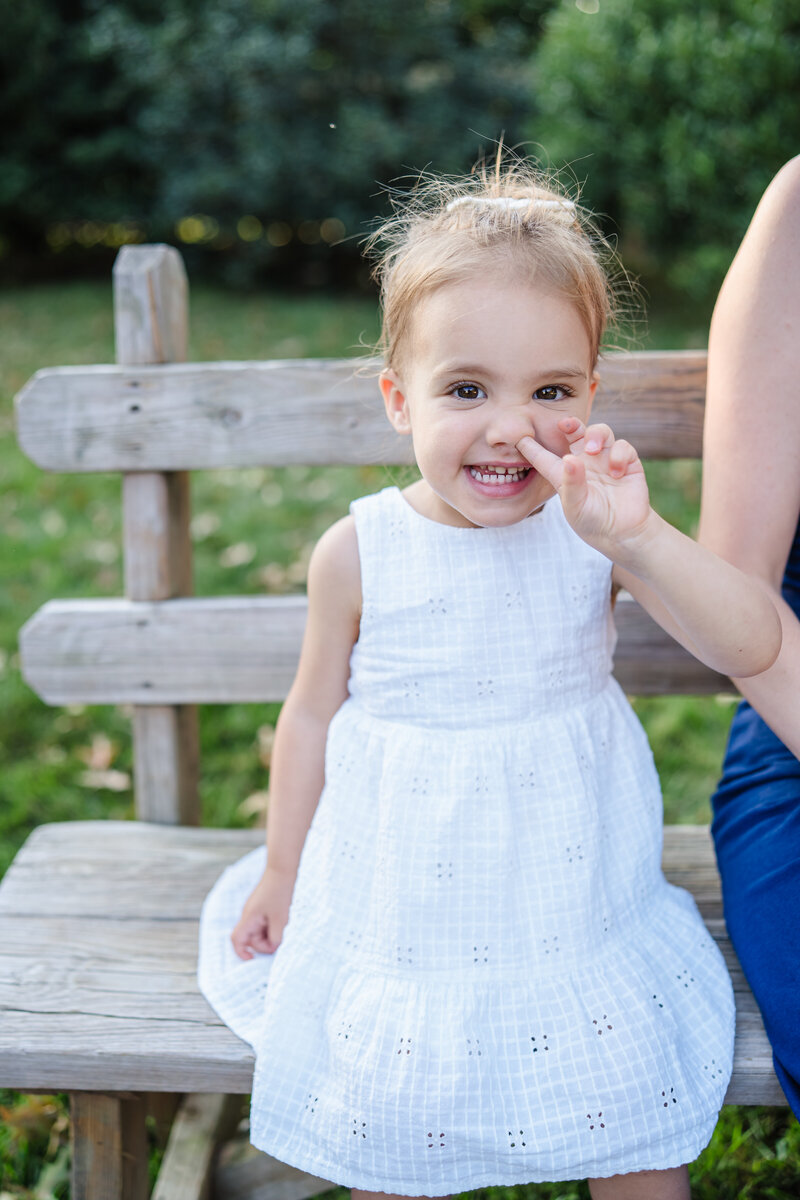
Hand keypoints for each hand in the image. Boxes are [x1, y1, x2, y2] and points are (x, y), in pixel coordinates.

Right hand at [230, 866, 294, 960]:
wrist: (285, 867)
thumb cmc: (282, 891)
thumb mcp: (281, 919)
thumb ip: (276, 938)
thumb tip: (274, 947)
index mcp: (249, 917)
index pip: (237, 940)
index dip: (242, 953)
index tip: (253, 959)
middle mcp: (250, 914)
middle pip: (252, 938)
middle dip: (265, 944)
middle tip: (282, 940)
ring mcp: (257, 909)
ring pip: (261, 930)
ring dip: (272, 934)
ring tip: (286, 927)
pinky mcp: (265, 905)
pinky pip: (267, 922)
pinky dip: (275, 925)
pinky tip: (286, 920)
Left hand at [517, 418, 652, 560]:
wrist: (623, 533)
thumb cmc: (592, 522)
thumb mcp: (575, 506)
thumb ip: (571, 483)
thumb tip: (569, 458)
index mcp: (564, 474)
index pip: (543, 457)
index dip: (530, 447)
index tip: (518, 436)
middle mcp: (584, 462)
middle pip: (575, 432)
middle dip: (571, 423)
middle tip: (565, 424)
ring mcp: (605, 460)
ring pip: (600, 432)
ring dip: (596, 435)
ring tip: (592, 451)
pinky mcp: (627, 463)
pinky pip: (622, 446)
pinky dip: (619, 455)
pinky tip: (616, 473)